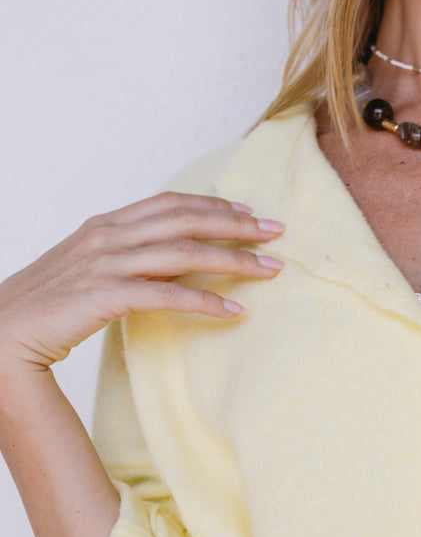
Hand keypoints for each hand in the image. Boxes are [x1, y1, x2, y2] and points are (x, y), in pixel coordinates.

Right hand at [0, 192, 285, 371]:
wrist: (4, 333)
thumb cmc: (49, 308)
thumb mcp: (90, 270)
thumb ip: (126, 259)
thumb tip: (170, 262)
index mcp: (105, 225)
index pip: (170, 203)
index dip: (213, 205)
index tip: (250, 213)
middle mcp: (107, 236)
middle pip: (185, 220)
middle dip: (236, 225)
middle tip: (278, 232)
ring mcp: (105, 264)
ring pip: (183, 254)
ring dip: (232, 260)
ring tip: (270, 270)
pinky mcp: (105, 296)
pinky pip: (167, 296)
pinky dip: (205, 303)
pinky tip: (234, 311)